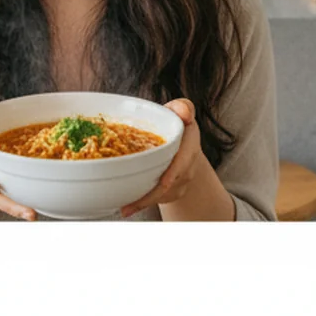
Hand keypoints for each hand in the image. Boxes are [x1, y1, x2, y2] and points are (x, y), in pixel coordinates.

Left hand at [120, 98, 209, 217]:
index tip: (164, 181)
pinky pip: (158, 199)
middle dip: (151, 195)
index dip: (175, 171)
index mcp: (189, 144)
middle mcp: (188, 166)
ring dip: (144, 202)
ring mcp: (181, 182)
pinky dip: (143, 203)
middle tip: (130, 205)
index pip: (184, 160)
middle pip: (170, 184)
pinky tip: (128, 207)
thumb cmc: (176, 124)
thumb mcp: (180, 111)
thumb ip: (182, 107)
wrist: (184, 145)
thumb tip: (185, 113)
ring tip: (125, 207)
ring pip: (162, 195)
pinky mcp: (172, 192)